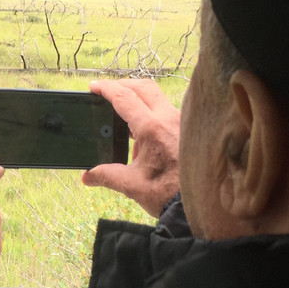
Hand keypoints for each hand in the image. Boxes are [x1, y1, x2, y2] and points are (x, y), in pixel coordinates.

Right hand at [81, 79, 180, 216]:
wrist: (201, 202)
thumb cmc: (168, 194)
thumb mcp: (131, 185)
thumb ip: (106, 176)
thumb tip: (87, 176)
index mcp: (151, 129)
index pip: (124, 98)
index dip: (106, 89)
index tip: (94, 87)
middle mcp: (168, 119)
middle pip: (143, 87)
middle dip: (122, 85)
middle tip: (107, 92)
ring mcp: (180, 122)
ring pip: (156, 97)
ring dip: (137, 99)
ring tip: (122, 115)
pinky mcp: (186, 129)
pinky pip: (165, 111)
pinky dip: (150, 113)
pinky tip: (141, 134)